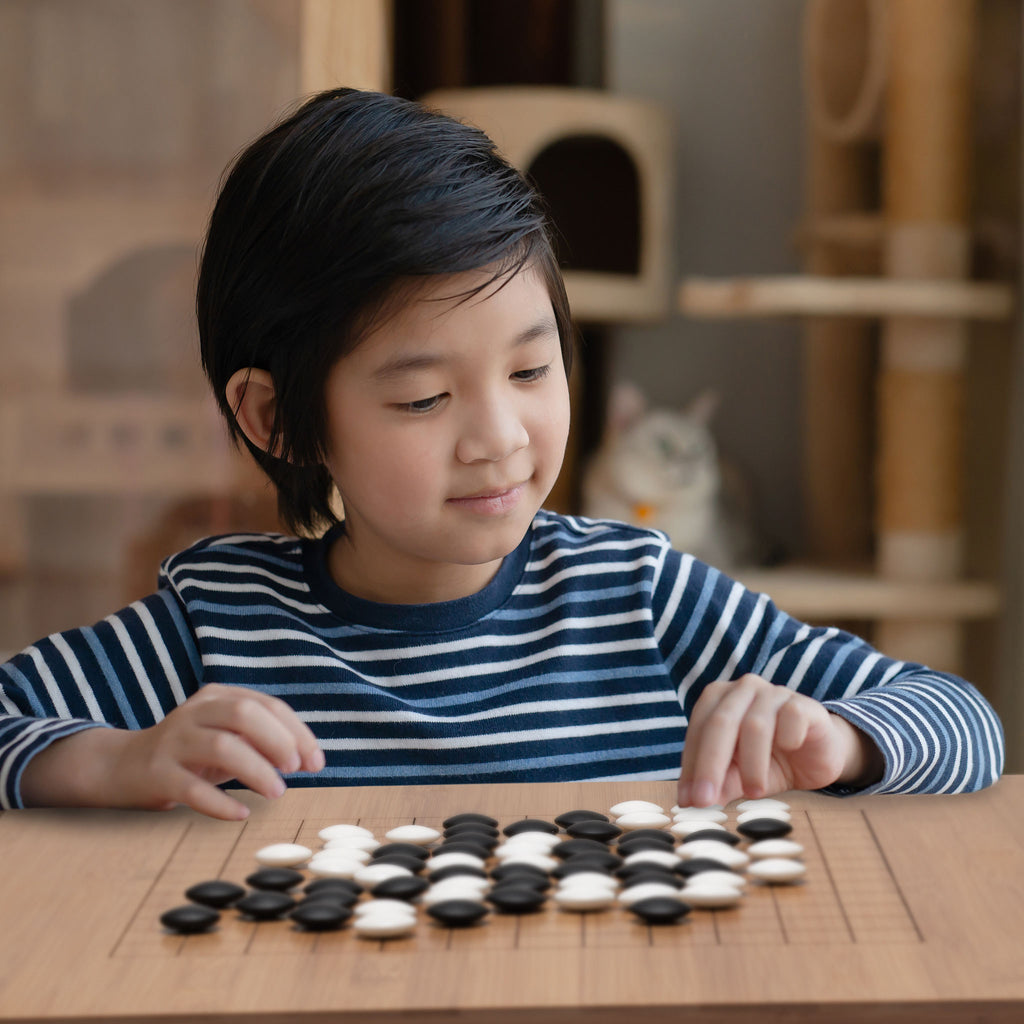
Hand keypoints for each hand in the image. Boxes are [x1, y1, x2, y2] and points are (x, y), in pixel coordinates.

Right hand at [21, 684, 324, 819]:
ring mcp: (173, 742)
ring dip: (256, 770)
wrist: (123, 766)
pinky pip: (191, 789)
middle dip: (277, 740)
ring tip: (276, 792)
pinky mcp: (157, 775)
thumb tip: (307, 757)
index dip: (296, 732)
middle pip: (242, 714)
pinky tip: (241, 814)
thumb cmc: (191, 752)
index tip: (315, 762)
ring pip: (220, 747)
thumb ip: (261, 740)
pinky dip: (220, 803)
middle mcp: (194, 713)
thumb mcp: (226, 737)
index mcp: (217, 697)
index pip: (266, 705)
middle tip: (294, 769)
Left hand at [676, 674, 881, 806]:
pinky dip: (787, 739)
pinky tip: (790, 750)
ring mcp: (773, 693)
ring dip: (751, 764)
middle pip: (720, 723)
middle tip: (704, 800)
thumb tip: (691, 801)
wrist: (817, 757)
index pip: (697, 731)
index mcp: (718, 699)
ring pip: (754, 725)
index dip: (691, 766)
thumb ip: (718, 782)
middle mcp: (743, 689)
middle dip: (710, 765)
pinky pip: (791, 717)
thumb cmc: (770, 761)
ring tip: (753, 792)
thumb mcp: (740, 776)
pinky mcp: (802, 704)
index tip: (688, 801)